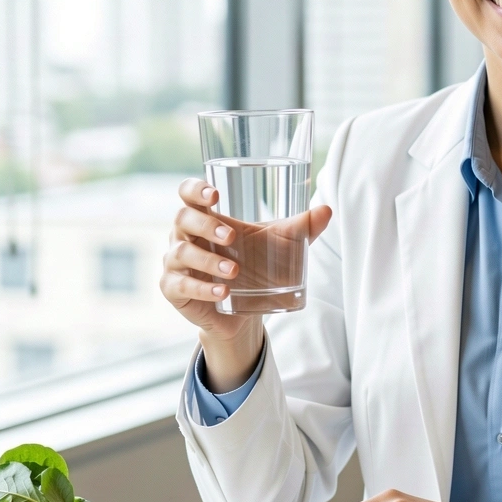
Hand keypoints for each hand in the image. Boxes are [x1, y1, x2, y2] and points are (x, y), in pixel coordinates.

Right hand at [160, 178, 331, 390]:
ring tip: (234, 272)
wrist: (245, 311)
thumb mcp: (280, 245)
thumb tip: (327, 210)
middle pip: (182, 219)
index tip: (214, 194)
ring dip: (207, 261)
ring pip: (180, 253)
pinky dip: (201, 288)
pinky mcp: (174, 289)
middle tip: (232, 237)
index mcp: (206, 217)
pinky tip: (222, 293)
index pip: (188, 194)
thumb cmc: (257, 267)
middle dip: (206, 225)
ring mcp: (176, 263)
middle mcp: (185, 236)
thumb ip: (302, 228)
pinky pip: (180, 284)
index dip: (195, 189)